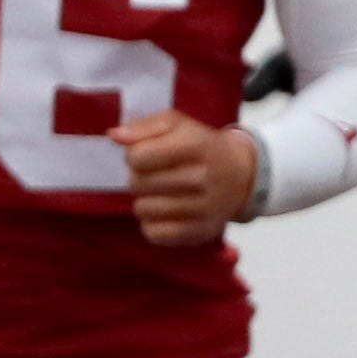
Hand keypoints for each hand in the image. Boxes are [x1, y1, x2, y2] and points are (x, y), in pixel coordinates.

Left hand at [115, 110, 260, 245]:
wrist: (241, 174)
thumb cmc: (199, 146)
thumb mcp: (175, 124)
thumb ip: (142, 126)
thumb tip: (114, 135)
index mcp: (195, 145)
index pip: (137, 157)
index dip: (135, 156)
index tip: (148, 155)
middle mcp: (202, 177)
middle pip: (136, 184)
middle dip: (139, 178)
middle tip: (158, 174)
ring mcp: (204, 208)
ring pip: (142, 210)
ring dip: (145, 200)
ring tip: (163, 192)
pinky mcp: (201, 232)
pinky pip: (153, 233)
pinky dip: (153, 223)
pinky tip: (167, 212)